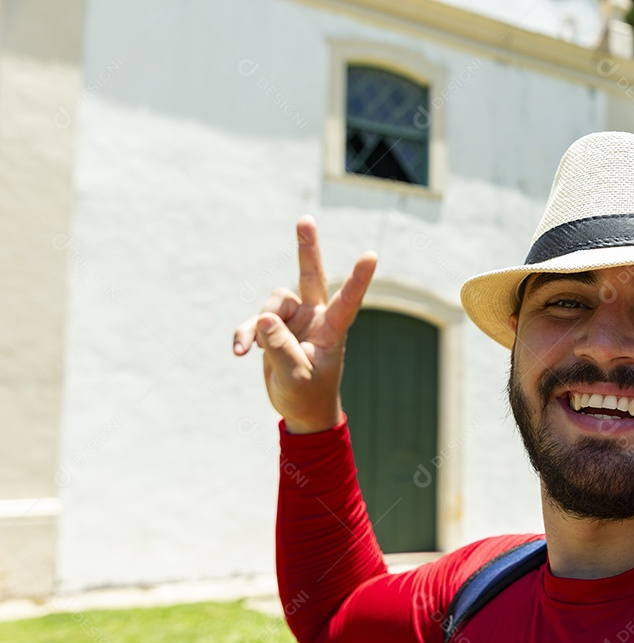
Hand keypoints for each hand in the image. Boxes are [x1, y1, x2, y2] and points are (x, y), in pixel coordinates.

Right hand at [233, 215, 376, 433]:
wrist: (300, 410)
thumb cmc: (308, 395)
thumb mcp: (295, 377)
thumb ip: (281, 348)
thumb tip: (263, 318)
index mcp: (332, 330)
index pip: (347, 301)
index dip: (358, 279)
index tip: (371, 255)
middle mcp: (315, 318)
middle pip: (311, 276)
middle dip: (306, 248)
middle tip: (306, 219)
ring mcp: (295, 320)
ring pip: (273, 303)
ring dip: (259, 326)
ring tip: (253, 350)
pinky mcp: (275, 328)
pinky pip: (255, 322)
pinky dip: (246, 335)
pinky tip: (240, 352)